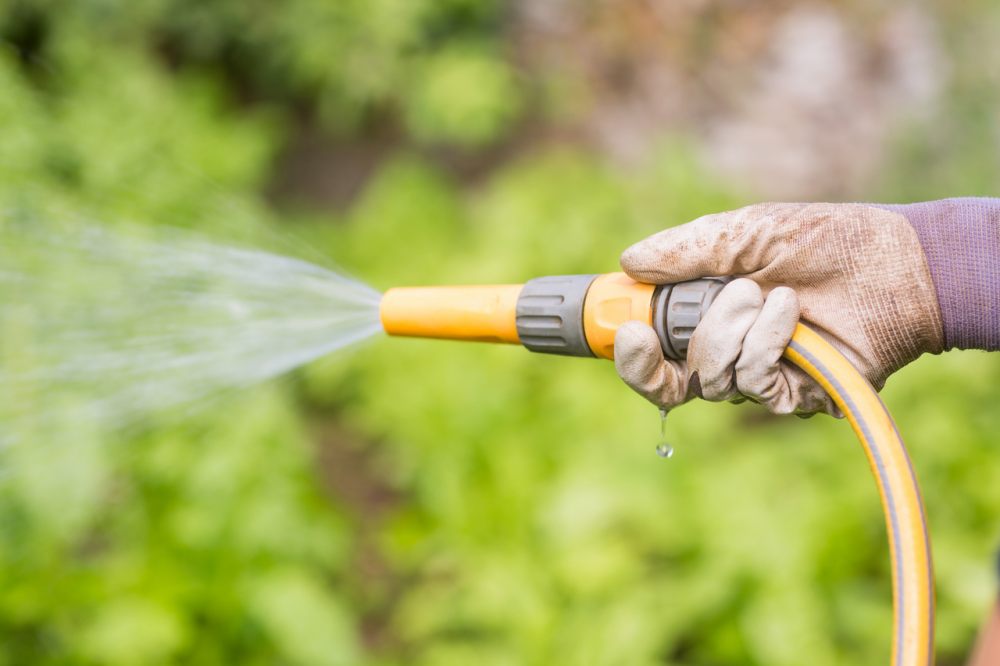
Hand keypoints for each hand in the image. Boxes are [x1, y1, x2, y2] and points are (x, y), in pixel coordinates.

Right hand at [614, 203, 943, 415]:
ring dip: (732, 330)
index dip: (629, 355)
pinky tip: (790, 312)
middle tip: (671, 323)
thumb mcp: (745, 232)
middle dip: (672, 345)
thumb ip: (687, 250)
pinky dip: (767, 342)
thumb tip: (629, 262)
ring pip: (712, 378)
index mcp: (705, 316)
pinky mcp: (795, 392)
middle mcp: (726, 352)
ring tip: (767, 292)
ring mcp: (759, 375)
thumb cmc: (822, 240)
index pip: (651, 355)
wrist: (893, 260)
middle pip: (669, 383)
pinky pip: (754, 383)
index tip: (626, 332)